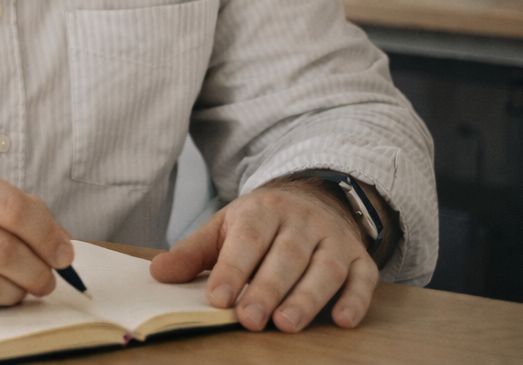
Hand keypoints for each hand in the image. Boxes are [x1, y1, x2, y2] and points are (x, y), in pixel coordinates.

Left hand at [149, 179, 377, 331]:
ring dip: (307, 298)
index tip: (218, 299)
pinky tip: (342, 320)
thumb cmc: (259, 224)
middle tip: (249, 320)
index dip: (233, 270)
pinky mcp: (360, 257)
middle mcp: (301, 221)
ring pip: (324, 268)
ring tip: (286, 325)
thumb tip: (158, 273)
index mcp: (261, 210)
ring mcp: (334, 238)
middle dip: (267, 290)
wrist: (312, 198)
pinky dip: (356, 300)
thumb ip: (193, 252)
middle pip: (286, 256)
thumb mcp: (223, 228)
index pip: (247, 240)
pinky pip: (364, 278)